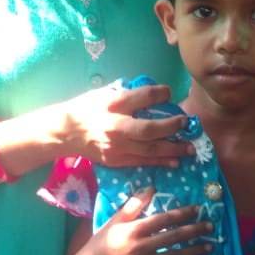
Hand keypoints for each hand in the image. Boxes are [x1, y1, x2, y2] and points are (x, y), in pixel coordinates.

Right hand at [54, 81, 195, 166]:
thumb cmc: (86, 109)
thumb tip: (151, 93)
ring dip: (173, 149)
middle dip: (171, 126)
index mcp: (111, 105)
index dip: (159, 94)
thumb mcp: (102, 93)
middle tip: (186, 123)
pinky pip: (142, 162)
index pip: (141, 97)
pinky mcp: (116, 160)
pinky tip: (175, 161)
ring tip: (190, 148)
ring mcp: (116, 147)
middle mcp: (115, 127)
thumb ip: (126, 94)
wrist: (65, 133)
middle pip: (148, 129)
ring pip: (149, 150)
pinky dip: (160, 162)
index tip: (169, 92)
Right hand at [70, 187, 212, 254]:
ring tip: (209, 247)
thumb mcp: (114, 221)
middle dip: (194, 231)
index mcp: (134, 230)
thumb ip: (133, 205)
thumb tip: (151, 188)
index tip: (197, 209)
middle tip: (211, 226)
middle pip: (173, 237)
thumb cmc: (101, 243)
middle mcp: (141, 247)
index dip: (182, 213)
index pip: (164, 219)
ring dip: (193, 252)